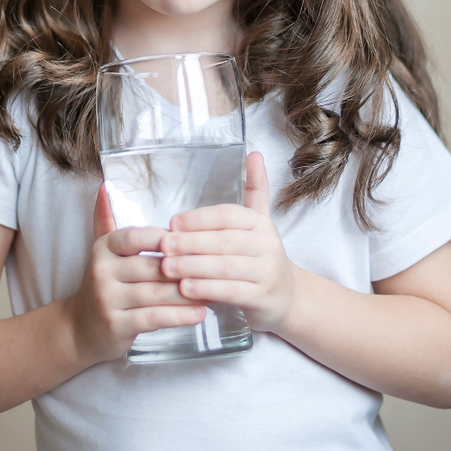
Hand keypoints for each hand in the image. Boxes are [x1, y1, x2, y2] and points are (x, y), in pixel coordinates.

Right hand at [65, 184, 206, 363]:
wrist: (82, 329)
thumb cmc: (106, 283)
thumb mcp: (104, 250)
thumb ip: (108, 218)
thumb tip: (105, 186)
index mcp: (104, 247)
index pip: (138, 236)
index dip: (168, 239)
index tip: (196, 240)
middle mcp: (102, 271)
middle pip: (152, 266)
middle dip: (187, 267)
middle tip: (218, 267)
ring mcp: (108, 299)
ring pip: (157, 293)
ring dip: (190, 292)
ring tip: (217, 289)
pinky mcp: (116, 325)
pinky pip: (155, 318)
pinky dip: (180, 316)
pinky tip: (200, 313)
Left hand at [158, 152, 294, 332]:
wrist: (288, 296)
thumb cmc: (261, 256)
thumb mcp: (259, 221)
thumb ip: (254, 189)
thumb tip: (253, 153)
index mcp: (260, 223)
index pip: (228, 215)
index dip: (199, 218)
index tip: (172, 222)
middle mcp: (266, 245)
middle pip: (224, 241)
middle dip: (190, 243)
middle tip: (163, 245)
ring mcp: (266, 272)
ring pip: (225, 267)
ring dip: (193, 267)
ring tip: (167, 268)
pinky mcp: (262, 297)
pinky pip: (231, 292)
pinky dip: (207, 290)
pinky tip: (185, 289)